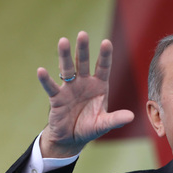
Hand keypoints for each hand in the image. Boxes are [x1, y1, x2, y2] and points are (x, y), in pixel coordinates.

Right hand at [37, 31, 134, 157]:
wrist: (72, 138)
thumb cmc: (90, 127)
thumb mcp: (104, 124)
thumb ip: (116, 119)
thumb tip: (131, 116)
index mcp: (99, 86)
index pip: (103, 67)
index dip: (105, 56)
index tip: (106, 42)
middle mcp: (84, 83)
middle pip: (83, 63)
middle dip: (83, 49)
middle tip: (82, 34)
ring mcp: (69, 89)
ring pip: (67, 70)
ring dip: (65, 56)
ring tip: (63, 41)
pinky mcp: (57, 99)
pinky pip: (52, 88)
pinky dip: (46, 80)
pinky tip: (41, 71)